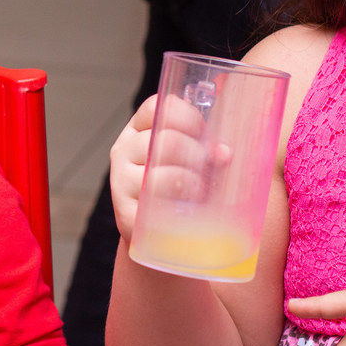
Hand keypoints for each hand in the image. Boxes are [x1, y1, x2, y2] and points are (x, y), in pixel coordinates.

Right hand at [109, 95, 216, 240]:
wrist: (162, 237)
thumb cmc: (183, 191)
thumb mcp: (192, 161)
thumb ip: (207, 148)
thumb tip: (224, 153)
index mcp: (139, 131)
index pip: (157, 107)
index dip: (188, 118)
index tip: (204, 135)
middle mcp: (124, 151)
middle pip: (165, 140)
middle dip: (197, 155)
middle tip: (207, 170)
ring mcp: (121, 181)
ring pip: (163, 172)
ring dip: (192, 182)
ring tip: (199, 191)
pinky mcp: (126, 212)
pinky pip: (158, 203)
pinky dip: (181, 205)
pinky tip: (188, 208)